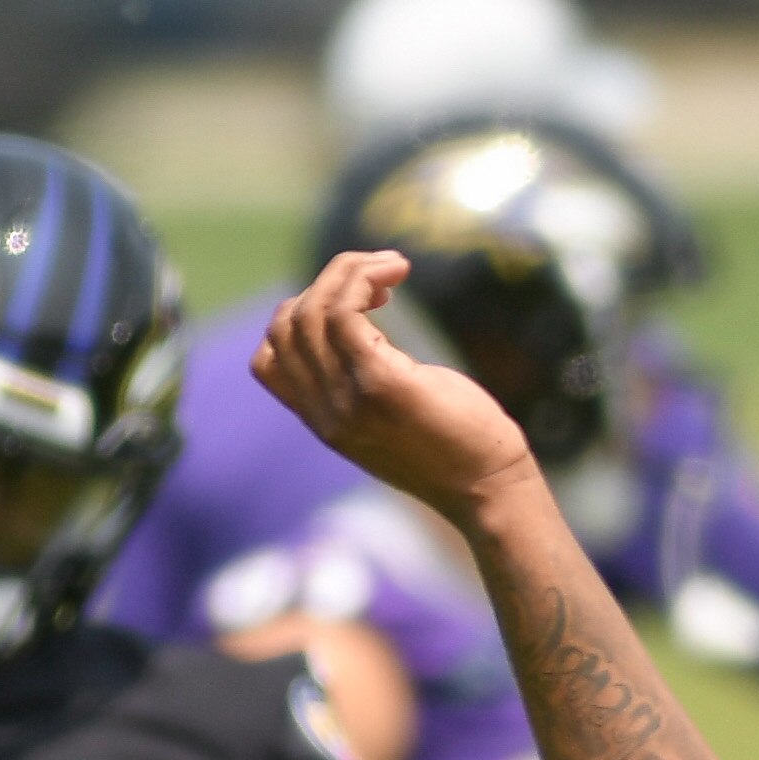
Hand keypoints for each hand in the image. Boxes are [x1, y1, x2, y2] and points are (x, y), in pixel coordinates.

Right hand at [252, 250, 539, 520]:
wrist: (490, 491)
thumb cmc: (459, 450)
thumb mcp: (394, 418)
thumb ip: (362, 386)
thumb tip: (358, 328)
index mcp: (324, 422)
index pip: (268, 360)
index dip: (299, 317)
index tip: (355, 308)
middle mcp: (325, 413)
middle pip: (286, 326)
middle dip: (326, 284)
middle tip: (380, 277)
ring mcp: (348, 399)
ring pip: (312, 311)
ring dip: (349, 271)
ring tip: (393, 267)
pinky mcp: (381, 383)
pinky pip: (343, 311)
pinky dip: (362, 278)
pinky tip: (397, 271)